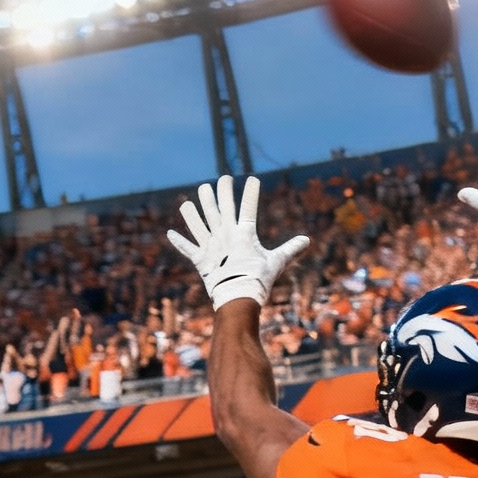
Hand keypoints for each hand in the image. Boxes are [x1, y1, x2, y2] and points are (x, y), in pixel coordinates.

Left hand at [166, 176, 308, 309]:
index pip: (248, 208)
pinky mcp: (200, 261)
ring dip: (194, 213)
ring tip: (189, 202)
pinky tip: (170, 234)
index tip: (253, 179)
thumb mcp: (277, 262)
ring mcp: (211, 248)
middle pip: (221, 210)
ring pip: (199, 225)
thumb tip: (306, 240)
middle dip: (221, 193)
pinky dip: (179, 242)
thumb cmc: (258, 280)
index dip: (251, 193)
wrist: (237, 298)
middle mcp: (224, 236)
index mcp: (243, 234)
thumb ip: (290, 249)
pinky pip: (187, 250)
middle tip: (220, 179)